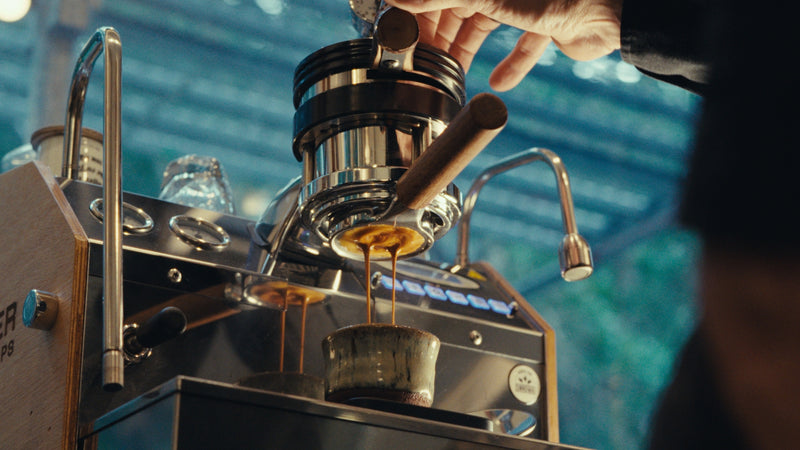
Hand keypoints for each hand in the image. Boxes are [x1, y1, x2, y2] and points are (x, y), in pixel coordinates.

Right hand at [386, 0, 622, 90]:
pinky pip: (522, 45)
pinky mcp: (545, 24)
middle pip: (460, 8)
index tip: (406, 38)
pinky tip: (498, 84)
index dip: (421, 13)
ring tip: (453, 75)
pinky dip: (512, 64)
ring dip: (468, 50)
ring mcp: (524, 1)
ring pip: (485, 25)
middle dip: (442, 34)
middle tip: (426, 62)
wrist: (614, 10)